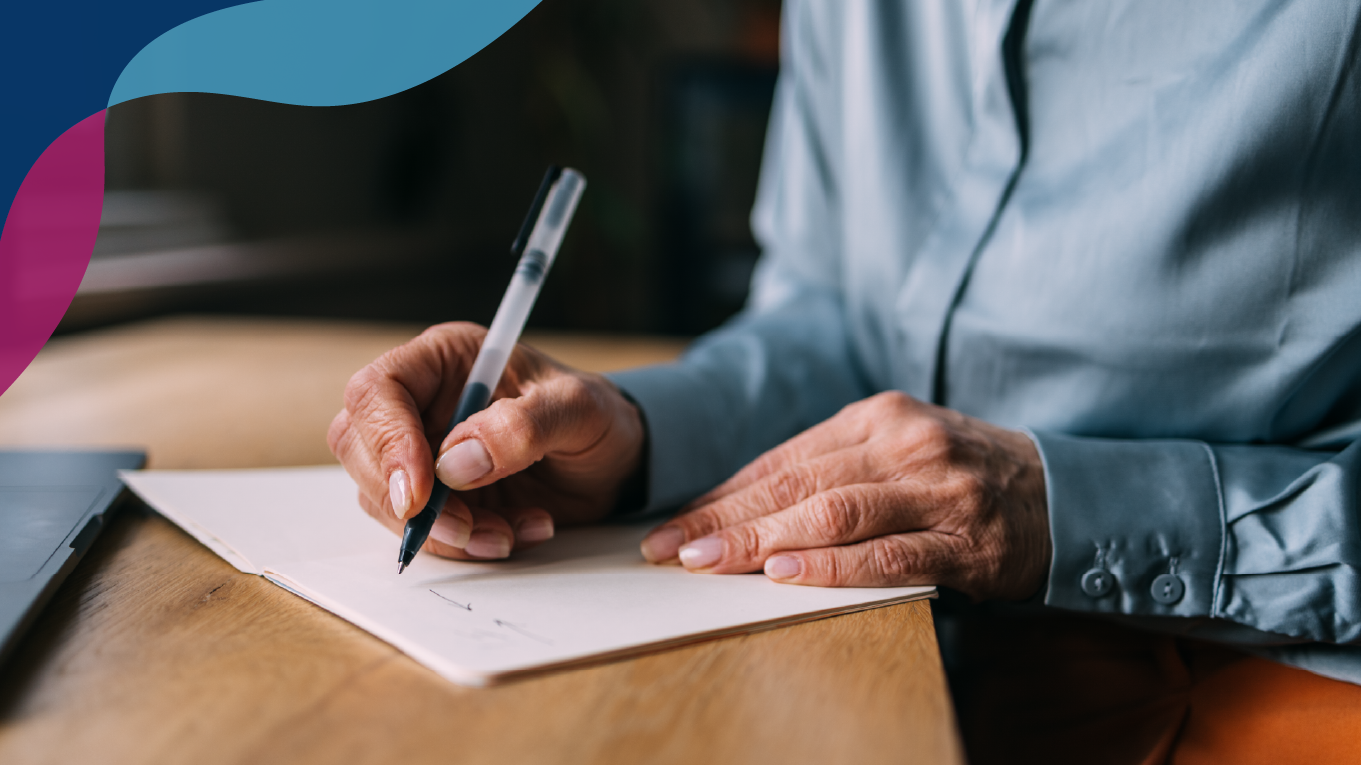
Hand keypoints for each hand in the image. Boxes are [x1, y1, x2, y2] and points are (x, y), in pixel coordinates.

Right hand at [328, 322, 644, 560]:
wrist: (617, 461)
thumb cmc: (596, 418)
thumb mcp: (579, 410)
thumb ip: (523, 426)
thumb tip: (456, 461)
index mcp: (446, 359)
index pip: (377, 390)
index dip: (386, 442)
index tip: (420, 493)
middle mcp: (422, 402)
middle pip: (360, 447)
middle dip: (410, 501)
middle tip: (467, 528)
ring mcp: (421, 451)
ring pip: (384, 497)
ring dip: (442, 531)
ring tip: (509, 533)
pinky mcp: (435, 496)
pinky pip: (420, 529)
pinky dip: (462, 545)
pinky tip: (514, 534)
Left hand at [638, 391, 1049, 600]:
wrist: (1060, 494)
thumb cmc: (958, 476)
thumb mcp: (895, 451)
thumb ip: (829, 469)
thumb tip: (739, 504)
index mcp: (877, 416)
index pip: (783, 459)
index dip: (722, 493)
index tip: (674, 522)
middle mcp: (904, 442)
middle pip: (796, 482)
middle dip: (724, 518)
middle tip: (670, 547)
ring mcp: (937, 489)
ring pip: (832, 512)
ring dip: (761, 539)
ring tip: (708, 561)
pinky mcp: (965, 539)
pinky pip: (888, 553)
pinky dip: (833, 565)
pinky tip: (785, 574)